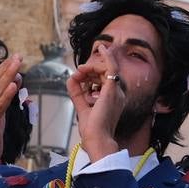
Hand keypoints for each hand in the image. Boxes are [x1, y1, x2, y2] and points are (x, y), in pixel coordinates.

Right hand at [0, 56, 22, 187]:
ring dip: (9, 76)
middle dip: (7, 68)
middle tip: (19, 57)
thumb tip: (14, 80)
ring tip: (18, 65)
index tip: (12, 59)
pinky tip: (14, 85)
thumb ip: (1, 97)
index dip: (1, 68)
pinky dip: (7, 94)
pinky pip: (0, 104)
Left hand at [66, 43, 124, 157]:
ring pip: (105, 69)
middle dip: (89, 70)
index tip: (78, 76)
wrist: (97, 139)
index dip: (90, 75)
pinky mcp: (112, 89)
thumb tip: (71, 78)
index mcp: (113, 99)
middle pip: (104, 73)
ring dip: (91, 67)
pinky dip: (107, 57)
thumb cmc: (92, 129)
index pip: (102, 80)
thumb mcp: (82, 107)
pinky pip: (111, 67)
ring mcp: (116, 91)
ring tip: (80, 70)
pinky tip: (102, 48)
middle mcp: (117, 94)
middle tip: (79, 72)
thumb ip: (77, 92)